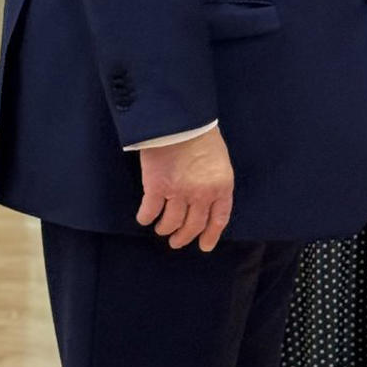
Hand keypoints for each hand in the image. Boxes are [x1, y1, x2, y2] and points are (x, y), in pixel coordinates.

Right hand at [136, 127, 234, 251]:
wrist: (179, 119)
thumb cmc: (201, 134)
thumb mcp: (219, 160)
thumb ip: (214, 181)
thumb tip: (206, 200)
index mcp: (221, 186)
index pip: (218, 219)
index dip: (210, 235)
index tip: (204, 246)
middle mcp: (202, 194)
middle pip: (193, 226)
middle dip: (184, 237)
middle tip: (176, 242)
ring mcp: (178, 193)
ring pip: (171, 223)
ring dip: (165, 229)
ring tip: (162, 229)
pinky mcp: (156, 187)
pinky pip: (149, 212)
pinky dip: (146, 218)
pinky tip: (144, 218)